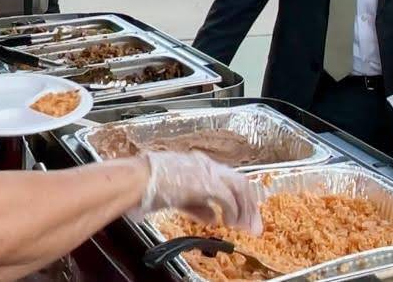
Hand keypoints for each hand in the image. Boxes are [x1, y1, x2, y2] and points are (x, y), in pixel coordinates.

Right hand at [138, 151, 261, 234]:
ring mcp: (207, 172)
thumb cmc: (148, 186)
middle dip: (250, 205)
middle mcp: (206, 165)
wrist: (138, 179)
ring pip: (239, 187)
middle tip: (254, 224)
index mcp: (198, 165)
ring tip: (248, 226)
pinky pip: (228, 197)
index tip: (244, 213)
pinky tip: (231, 222)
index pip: (228, 179)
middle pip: (240, 182)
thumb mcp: (178, 197)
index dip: (239, 198)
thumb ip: (198, 206)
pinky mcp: (206, 183)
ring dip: (246, 208)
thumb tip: (214, 217)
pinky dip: (233, 211)